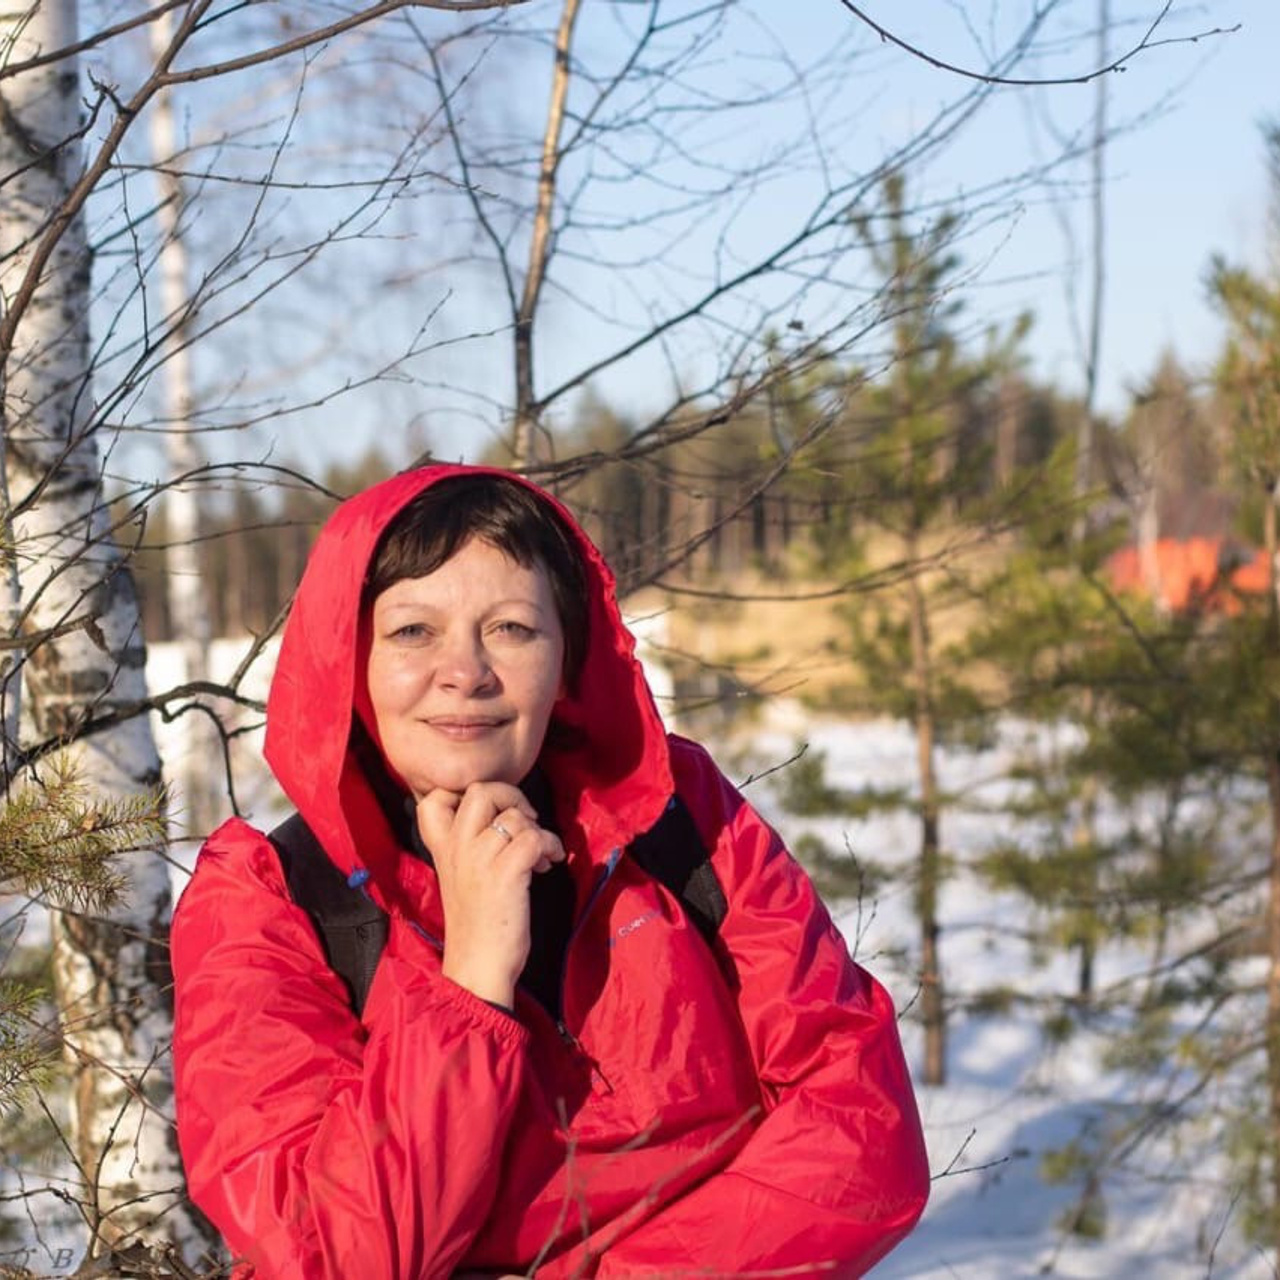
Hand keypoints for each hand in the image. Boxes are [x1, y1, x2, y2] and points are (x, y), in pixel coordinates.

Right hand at [417, 781, 564, 1008]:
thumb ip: (471, 847)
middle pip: (481, 791)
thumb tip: (508, 818)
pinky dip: (550, 846)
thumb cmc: (476, 924)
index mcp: (443, 849)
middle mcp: (457, 848)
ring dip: (538, 830)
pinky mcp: (506, 874)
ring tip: (540, 854)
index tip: (491, 810)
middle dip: (512, 797)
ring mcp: (480, 860)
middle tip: (525, 820)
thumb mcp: (461, 878)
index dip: (465, 791)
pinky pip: (535, 838)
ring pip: (515, 816)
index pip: (434, 798)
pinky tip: (548, 864)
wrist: (478, 966)